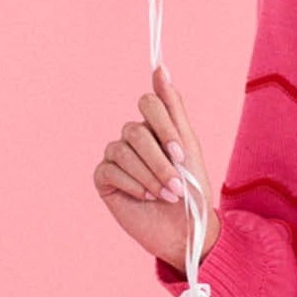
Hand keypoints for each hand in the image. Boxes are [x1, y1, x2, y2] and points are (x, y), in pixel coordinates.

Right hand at [94, 63, 219, 273]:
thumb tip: (160, 67)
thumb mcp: (187, 144)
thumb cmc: (192, 188)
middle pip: (136, 131)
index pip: (149, 103)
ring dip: (149, 175)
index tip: (180, 152)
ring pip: (123, 150)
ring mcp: (117, 157)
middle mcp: (133, 138)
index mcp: (154, 126)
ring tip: (166, 195)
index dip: (163, 126)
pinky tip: (144, 197)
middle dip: (160, 161)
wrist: (187, 229)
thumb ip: (172, 106)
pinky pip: (109, 169)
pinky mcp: (105, 179)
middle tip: (177, 184)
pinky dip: (131, 184)